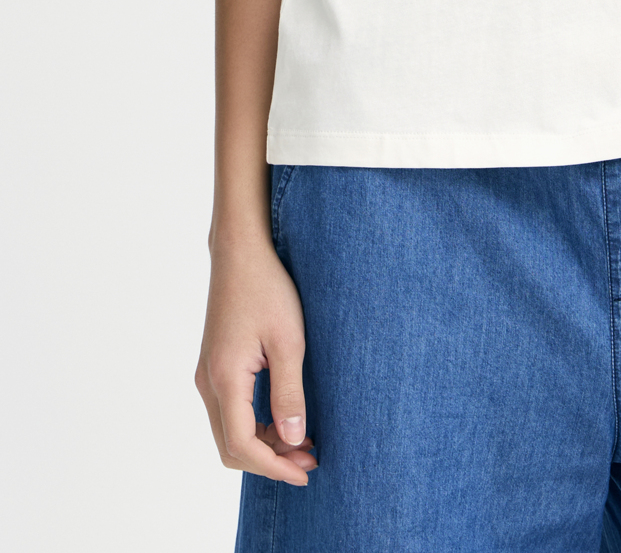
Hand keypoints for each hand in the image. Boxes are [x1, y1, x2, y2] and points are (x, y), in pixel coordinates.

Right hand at [195, 235, 316, 485]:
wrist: (241, 251)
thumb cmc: (267, 288)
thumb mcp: (289, 340)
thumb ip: (289, 392)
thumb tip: (293, 440)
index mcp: (224, 378)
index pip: (242, 445)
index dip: (274, 467)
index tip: (305, 473)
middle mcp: (207, 382)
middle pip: (231, 446)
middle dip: (269, 461)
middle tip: (309, 460)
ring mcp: (207, 374)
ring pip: (229, 430)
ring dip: (263, 444)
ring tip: (303, 441)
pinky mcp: (214, 365)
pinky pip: (229, 411)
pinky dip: (255, 425)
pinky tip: (285, 417)